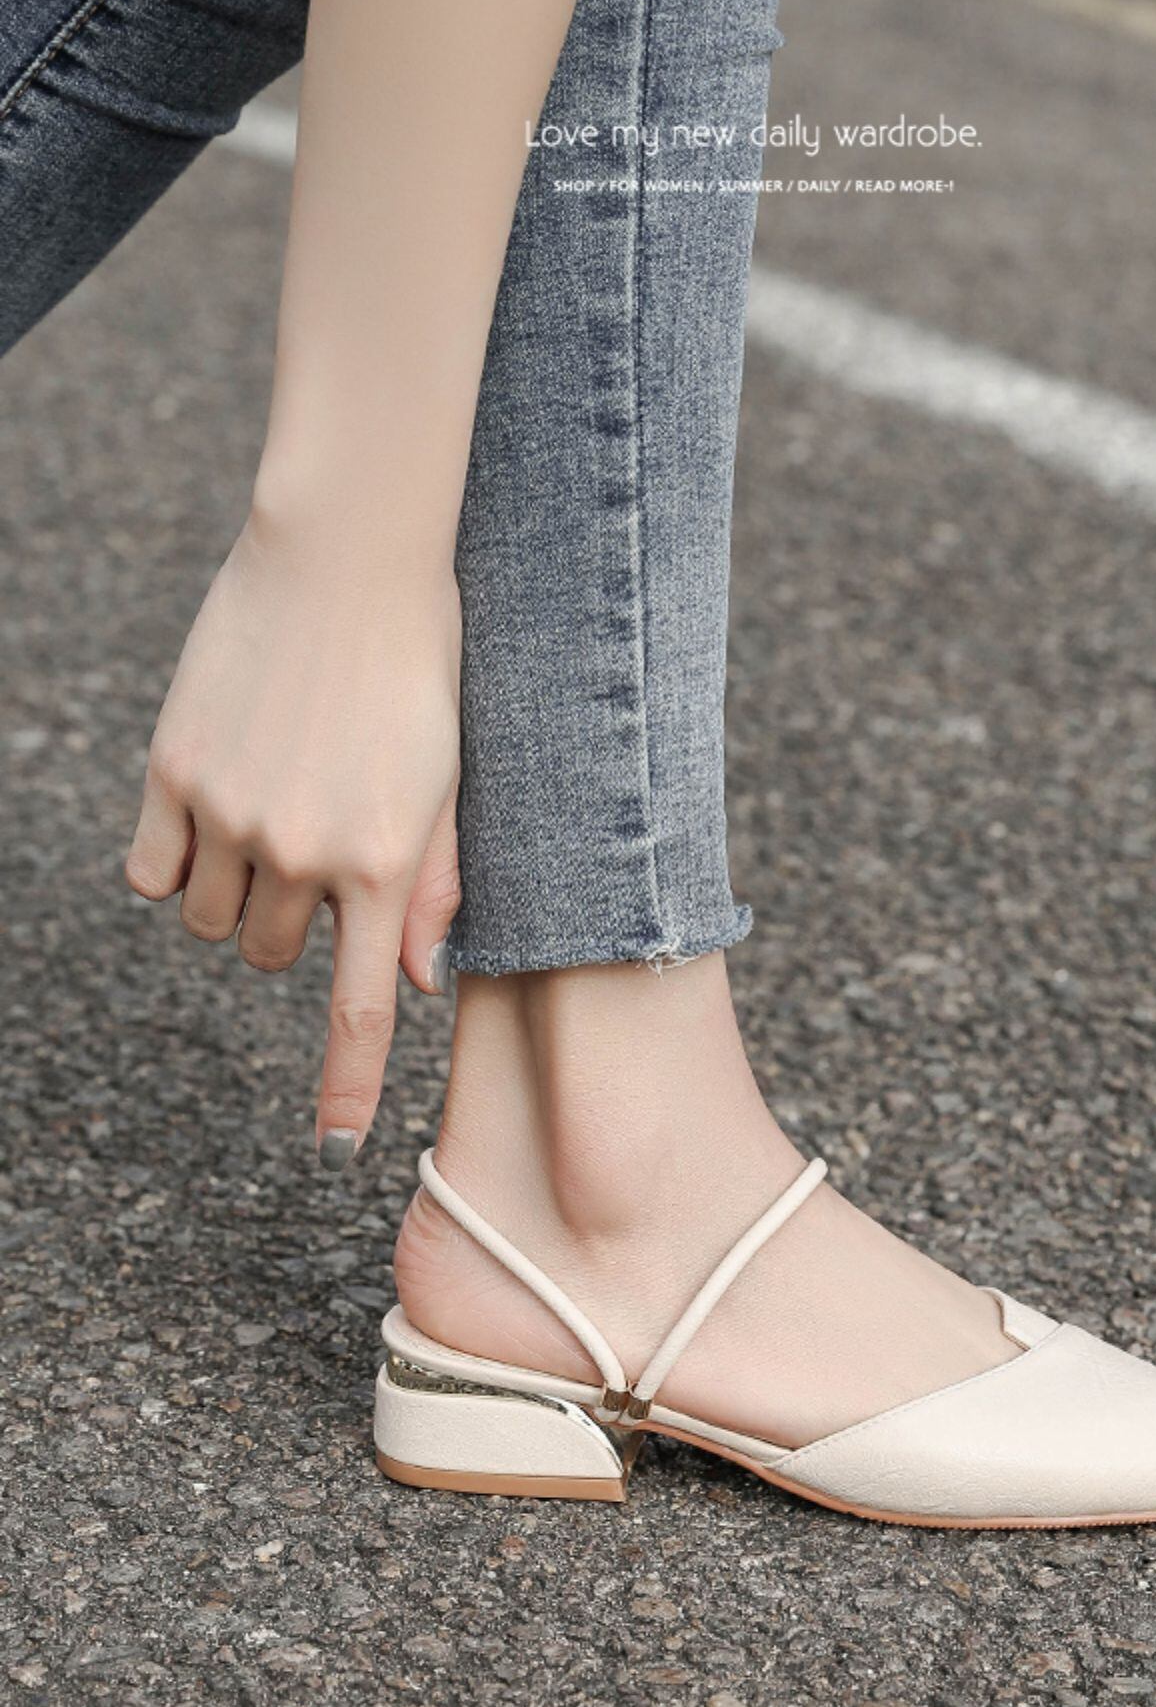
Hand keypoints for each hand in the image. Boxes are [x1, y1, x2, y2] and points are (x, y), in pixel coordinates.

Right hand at [124, 510, 461, 1162]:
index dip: (342, 1088)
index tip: (331, 1149)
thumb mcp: (451, 776)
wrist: (347, 557)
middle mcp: (304, 852)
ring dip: (238, 894)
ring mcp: (231, 815)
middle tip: (317, 848)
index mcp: (386, 862)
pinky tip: (209, 812)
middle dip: (295, 925)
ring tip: (272, 814)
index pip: (357, 1009)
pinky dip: (175, 864)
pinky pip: (154, 873)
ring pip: (214, 922)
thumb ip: (435, 882)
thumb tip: (420, 983)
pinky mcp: (173, 773)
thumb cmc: (420, 662)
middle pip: (275, 956)